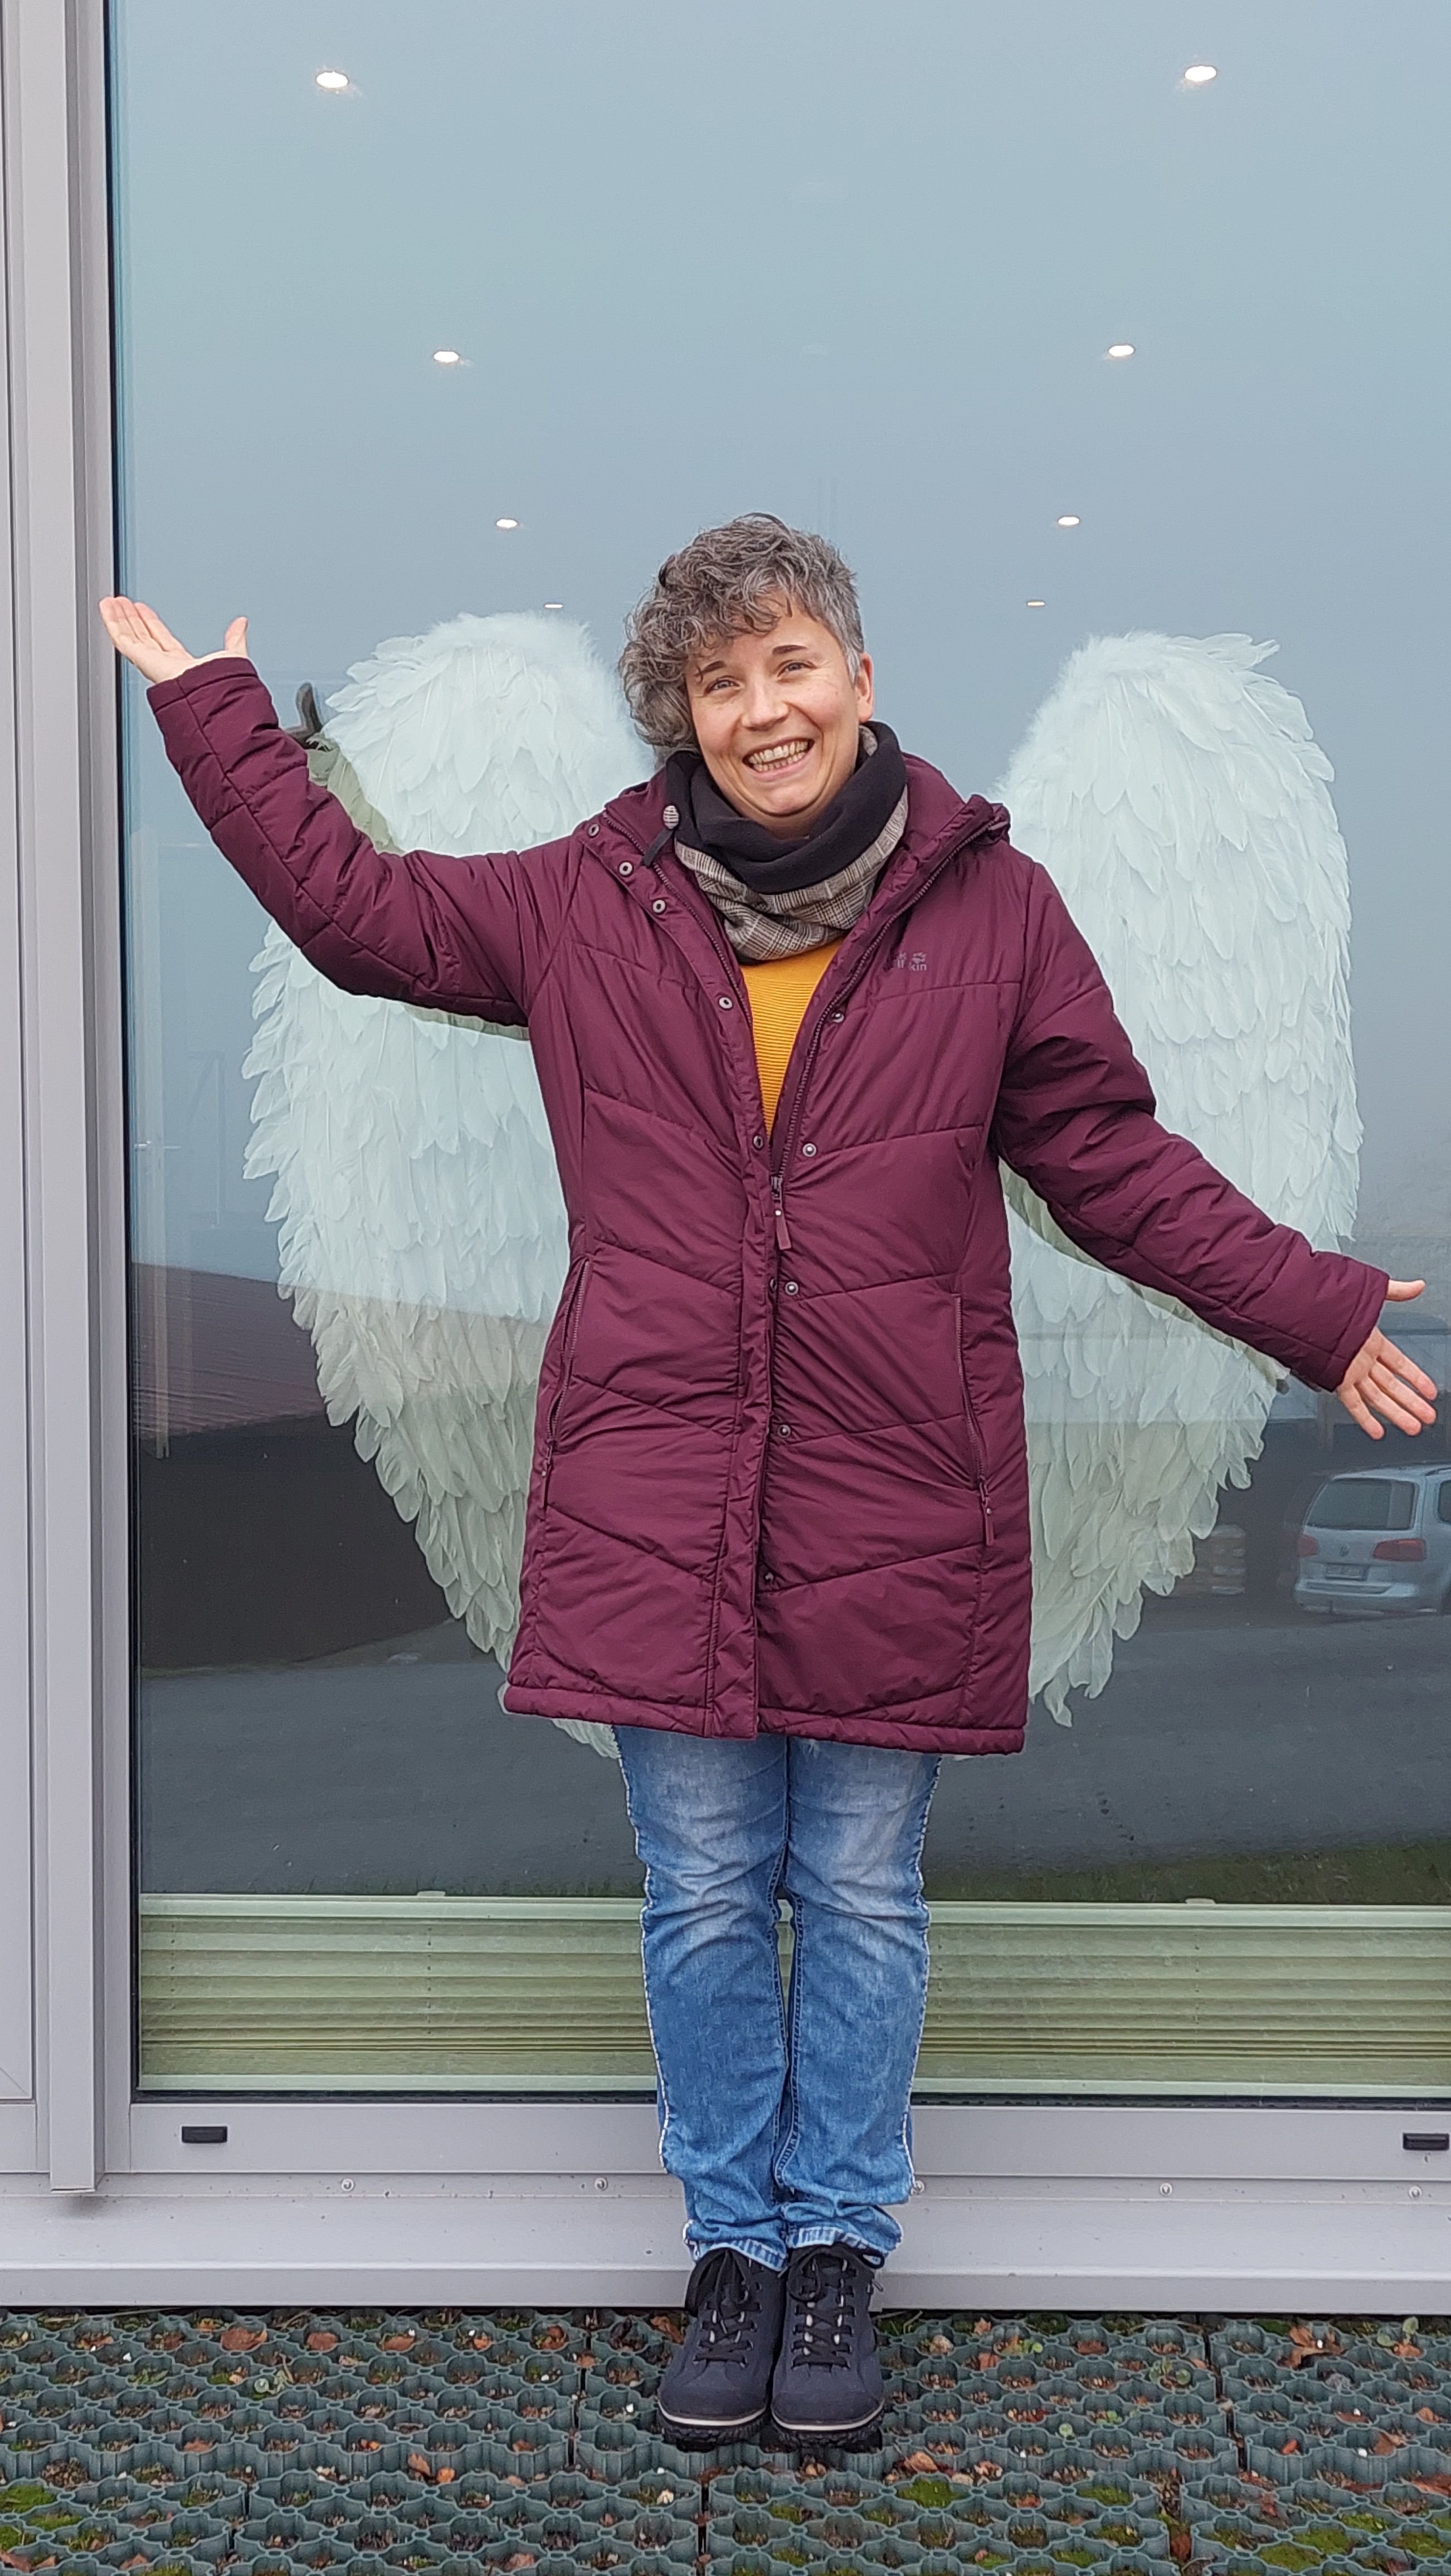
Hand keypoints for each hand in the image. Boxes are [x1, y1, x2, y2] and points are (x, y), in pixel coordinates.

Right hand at [98, 596, 248, 685]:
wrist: (212, 698)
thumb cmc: (223, 688)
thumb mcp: (232, 655)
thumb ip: (235, 639)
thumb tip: (242, 623)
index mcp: (182, 665)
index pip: (161, 639)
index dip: (151, 623)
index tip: (143, 610)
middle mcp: (164, 665)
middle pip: (142, 636)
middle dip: (132, 619)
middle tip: (122, 603)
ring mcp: (151, 663)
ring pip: (130, 636)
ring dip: (120, 618)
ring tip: (110, 602)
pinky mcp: (142, 660)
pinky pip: (123, 640)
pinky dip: (113, 623)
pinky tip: (107, 609)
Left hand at [1335, 1280, 1437, 1438]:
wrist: (1303, 1304)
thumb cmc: (1331, 1298)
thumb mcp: (1373, 1292)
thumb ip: (1397, 1292)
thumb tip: (1418, 1286)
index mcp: (1370, 1340)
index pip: (1400, 1364)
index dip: (1416, 1377)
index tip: (1429, 1390)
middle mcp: (1361, 1358)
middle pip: (1392, 1386)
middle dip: (1411, 1403)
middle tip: (1427, 1417)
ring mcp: (1350, 1370)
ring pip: (1378, 1398)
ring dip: (1397, 1413)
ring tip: (1413, 1427)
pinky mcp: (1337, 1377)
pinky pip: (1354, 1402)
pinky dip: (1365, 1418)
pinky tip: (1377, 1431)